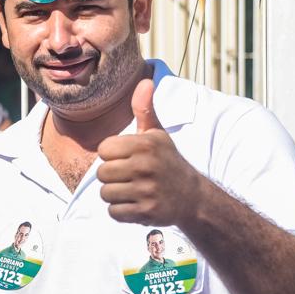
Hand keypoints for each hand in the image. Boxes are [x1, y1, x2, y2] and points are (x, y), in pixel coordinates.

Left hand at [96, 79, 203, 224]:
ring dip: (115, 194)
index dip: (112, 155)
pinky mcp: (146, 212)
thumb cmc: (168, 161)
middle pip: (101, 173)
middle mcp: (145, 166)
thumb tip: (145, 81)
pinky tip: (136, 203)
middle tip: (130, 176)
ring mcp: (146, 191)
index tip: (127, 157)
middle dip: (112, 176)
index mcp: (145, 144)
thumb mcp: (158, 134)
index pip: (104, 149)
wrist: (193, 197)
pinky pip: (114, 212)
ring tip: (132, 189)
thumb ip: (145, 110)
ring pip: (105, 194)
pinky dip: (121, 211)